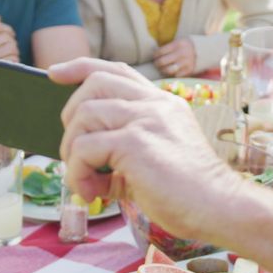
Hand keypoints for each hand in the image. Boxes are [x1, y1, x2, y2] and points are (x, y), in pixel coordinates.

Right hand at [0, 14, 18, 96]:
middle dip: (12, 42)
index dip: (8, 29)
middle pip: (7, 37)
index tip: (10, 35)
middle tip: (10, 48)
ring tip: (10, 55)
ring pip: (12, 48)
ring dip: (15, 51)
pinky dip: (14, 61)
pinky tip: (9, 63)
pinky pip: (13, 60)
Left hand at [51, 58, 238, 240]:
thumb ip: (124, 146)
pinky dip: (78, 174)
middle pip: (94, 82)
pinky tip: (95, 192)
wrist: (217, 205)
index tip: (54, 74)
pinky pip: (84, 149)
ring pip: (83, 115)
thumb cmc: (189, 189)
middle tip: (74, 152)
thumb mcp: (157, 155)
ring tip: (86, 179)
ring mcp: (146, 119)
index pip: (118, 70)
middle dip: (70, 115)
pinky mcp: (135, 142)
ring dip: (71, 150)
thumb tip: (81, 156)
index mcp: (163, 103)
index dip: (81, 67)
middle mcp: (155, 104)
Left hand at [153, 37, 196, 77]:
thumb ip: (167, 47)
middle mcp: (181, 53)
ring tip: (162, 69)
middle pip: (162, 62)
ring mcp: (186, 63)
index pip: (160, 52)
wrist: (202, 50)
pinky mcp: (189, 70)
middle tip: (157, 64)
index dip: (155, 55)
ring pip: (168, 70)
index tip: (154, 56)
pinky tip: (171, 71)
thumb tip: (154, 54)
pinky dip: (172, 74)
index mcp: (177, 44)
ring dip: (163, 70)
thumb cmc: (184, 46)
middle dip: (157, 64)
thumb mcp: (177, 42)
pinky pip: (175, 75)